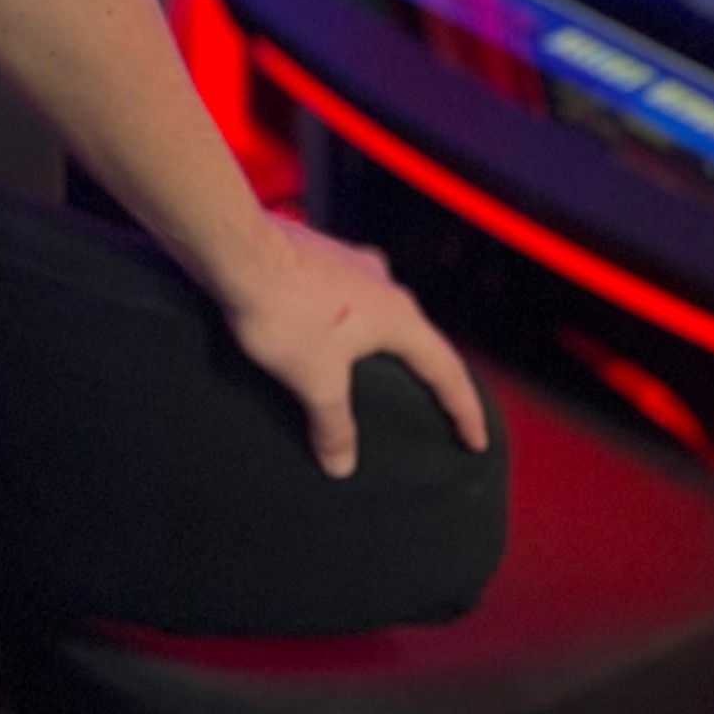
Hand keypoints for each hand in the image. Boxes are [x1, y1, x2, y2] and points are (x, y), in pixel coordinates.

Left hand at [213, 214, 492, 477]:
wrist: (238, 250)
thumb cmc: (286, 312)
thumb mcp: (315, 381)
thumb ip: (334, 425)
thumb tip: (342, 464)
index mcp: (397, 316)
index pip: (445, 369)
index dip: (464, 409)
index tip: (475, 440)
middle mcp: (383, 283)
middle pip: (416, 336)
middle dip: (425, 372)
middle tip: (433, 404)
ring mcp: (350, 264)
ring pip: (379, 311)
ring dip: (382, 344)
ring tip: (375, 371)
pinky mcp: (319, 257)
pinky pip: (346, 298)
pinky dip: (348, 325)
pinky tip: (327, 335)